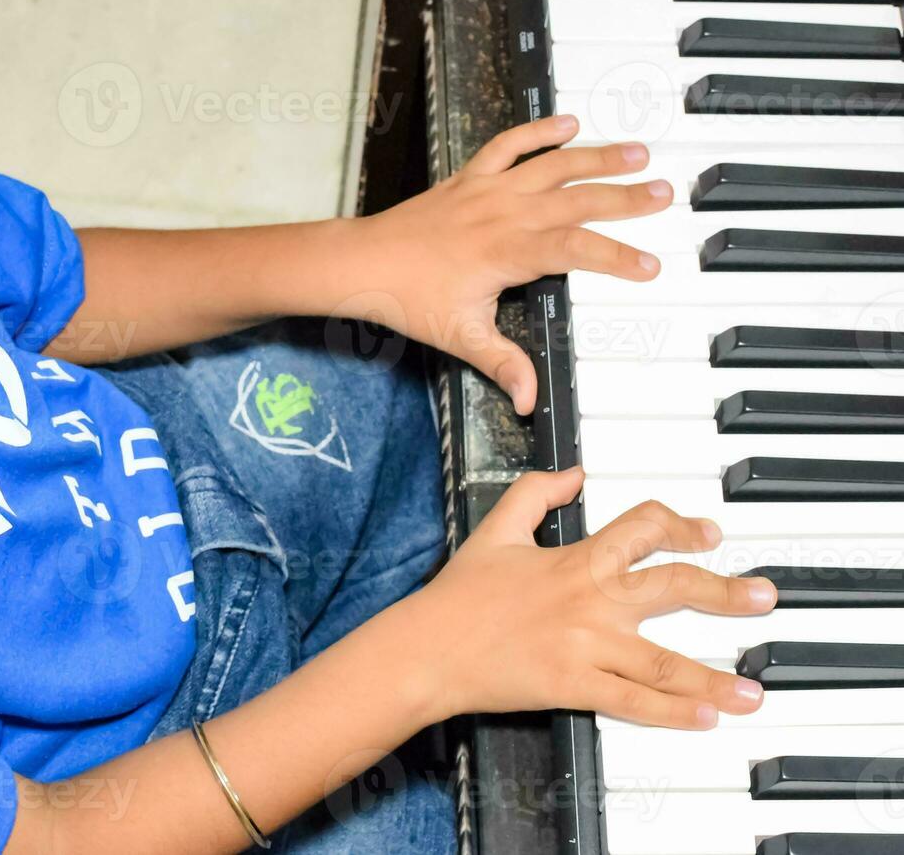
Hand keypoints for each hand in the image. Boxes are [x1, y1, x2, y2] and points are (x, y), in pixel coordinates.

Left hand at [356, 115, 667, 413]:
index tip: (649, 266)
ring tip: (637, 152)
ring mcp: (488, 190)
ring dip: (596, 157)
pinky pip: (509, 144)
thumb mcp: (460, 337)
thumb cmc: (408, 298)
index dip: (616, 256)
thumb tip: (529, 400)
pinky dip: (538, 131)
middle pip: (575, 200)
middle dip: (623, 197)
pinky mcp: (470, 177)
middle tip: (663, 194)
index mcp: (507, 253)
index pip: (575, 251)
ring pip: (552, 166)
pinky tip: (569, 123)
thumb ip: (502, 364)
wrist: (363, 263)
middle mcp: (504, 214)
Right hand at [409, 468, 777, 728]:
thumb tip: (574, 473)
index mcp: (575, 559)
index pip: (643, 528)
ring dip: (715, 677)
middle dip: (725, 591)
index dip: (681, 525)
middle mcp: (590, 600)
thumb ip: (535, 493)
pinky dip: (673, 713)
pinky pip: (633, 702)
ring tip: (752, 690)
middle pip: (674, 588)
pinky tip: (704, 718)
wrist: (429, 649)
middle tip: (762, 596)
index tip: (706, 534)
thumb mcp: (495, 529)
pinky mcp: (574, 686)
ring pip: (665, 661)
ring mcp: (585, 646)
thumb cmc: (459, 594)